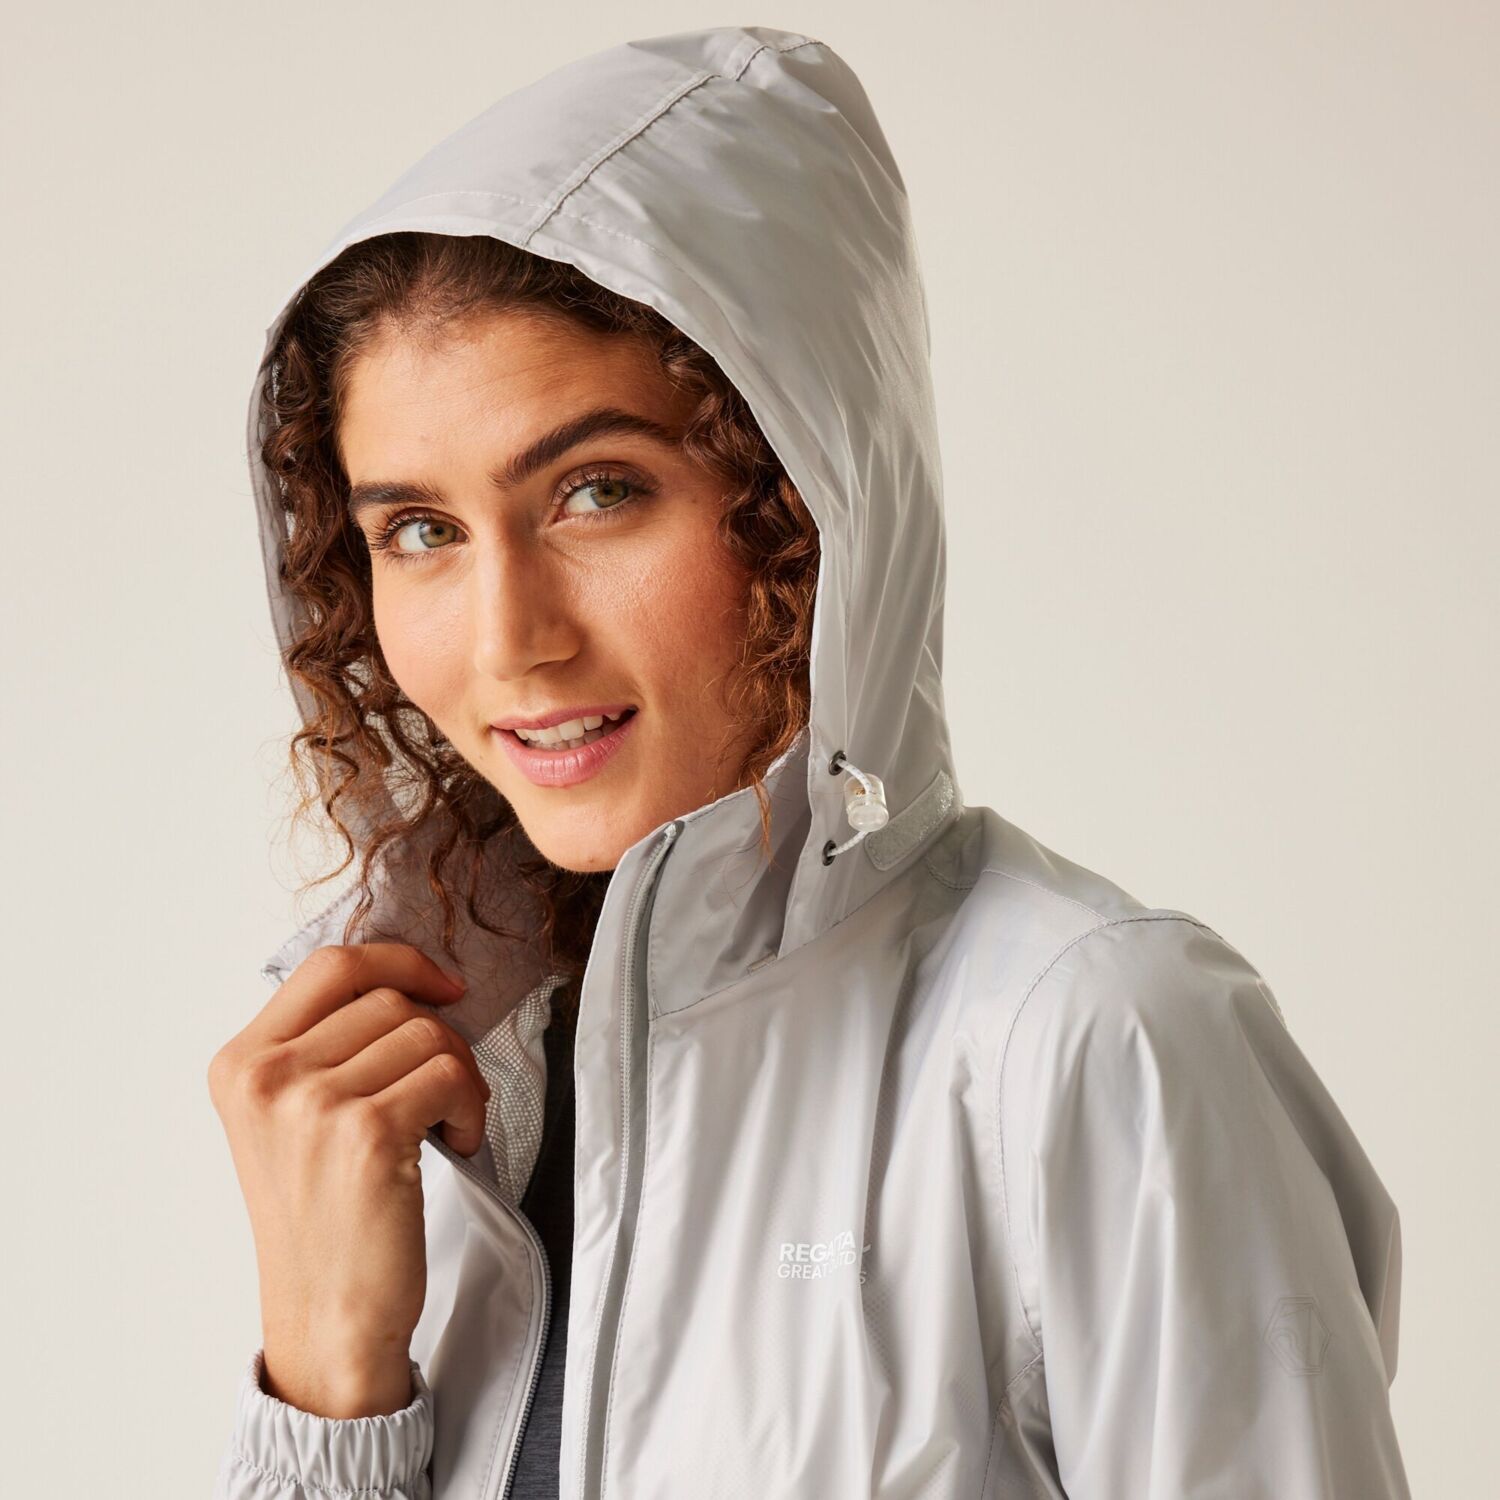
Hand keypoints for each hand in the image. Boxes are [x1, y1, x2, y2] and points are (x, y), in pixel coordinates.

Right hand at [208, 942, 486, 1415]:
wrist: (328, 1314)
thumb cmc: (325, 1215)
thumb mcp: (292, 1117)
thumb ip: (325, 1043)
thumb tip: (408, 978)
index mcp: (240, 1064)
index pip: (331, 963)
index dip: (399, 962)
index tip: (443, 988)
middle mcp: (267, 1078)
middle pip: (391, 998)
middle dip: (439, 1037)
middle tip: (442, 1094)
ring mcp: (313, 1105)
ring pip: (428, 1033)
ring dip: (460, 1075)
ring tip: (446, 1125)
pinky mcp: (366, 1134)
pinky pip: (451, 1074)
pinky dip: (473, 1106)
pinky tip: (457, 1144)